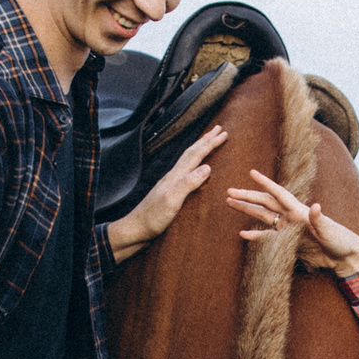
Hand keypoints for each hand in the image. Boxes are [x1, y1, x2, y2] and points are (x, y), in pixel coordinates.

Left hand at [107, 124, 225, 260]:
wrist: (135, 230)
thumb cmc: (152, 218)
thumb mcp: (172, 201)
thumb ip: (188, 183)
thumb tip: (207, 167)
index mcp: (175, 176)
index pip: (196, 155)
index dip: (210, 143)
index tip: (223, 133)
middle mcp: (173, 176)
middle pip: (191, 152)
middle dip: (206, 140)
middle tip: (219, 129)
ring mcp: (170, 183)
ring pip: (188, 160)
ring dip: (200, 148)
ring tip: (209, 141)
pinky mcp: (170, 192)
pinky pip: (186, 171)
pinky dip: (194, 163)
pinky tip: (196, 167)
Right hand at [223, 168, 358, 275]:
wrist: (343, 257)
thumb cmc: (340, 240)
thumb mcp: (330, 230)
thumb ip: (320, 220)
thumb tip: (316, 206)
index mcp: (299, 211)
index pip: (279, 194)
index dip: (265, 183)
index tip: (251, 173)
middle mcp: (291, 217)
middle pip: (265, 203)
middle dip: (247, 196)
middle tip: (229, 191)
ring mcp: (288, 228)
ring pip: (262, 216)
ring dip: (247, 209)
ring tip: (230, 202)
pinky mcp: (287, 242)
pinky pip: (267, 237)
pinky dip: (255, 235)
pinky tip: (243, 233)